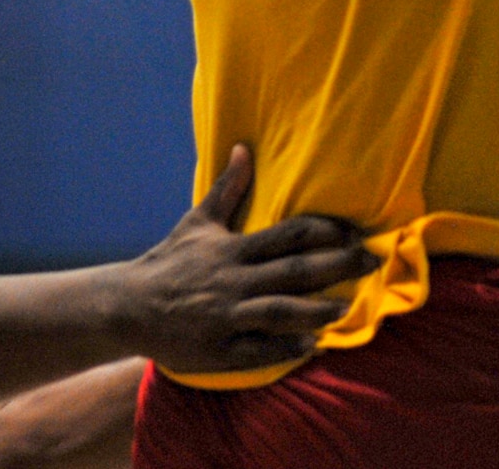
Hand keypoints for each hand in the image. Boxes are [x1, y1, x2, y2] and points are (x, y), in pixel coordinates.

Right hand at [111, 145, 375, 372]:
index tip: (355, 230)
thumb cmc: (170, 261)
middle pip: (292, 271)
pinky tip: (310, 347)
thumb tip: (243, 148)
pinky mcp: (217, 349)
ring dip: (314, 310)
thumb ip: (228, 188)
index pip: (287, 235)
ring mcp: (225, 316)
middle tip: (371, 261)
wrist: (127, 306)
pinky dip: (282, 349)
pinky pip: (254, 350)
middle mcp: (233, 280)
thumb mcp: (198, 222)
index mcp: (233, 249)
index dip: (324, 231)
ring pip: (277, 311)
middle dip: (336, 266)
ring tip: (345, 309)